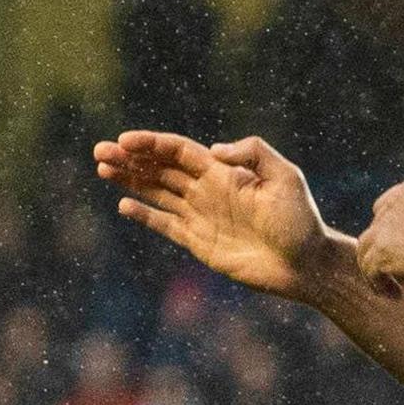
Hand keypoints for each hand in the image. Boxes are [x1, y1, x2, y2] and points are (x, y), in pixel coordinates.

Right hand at [95, 132, 337, 303]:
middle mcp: (208, 190)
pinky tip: (124, 205)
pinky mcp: (199, 242)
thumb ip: (254, 154)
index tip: (124, 141)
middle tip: (99, 151)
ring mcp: (201, 215)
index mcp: (224, 171)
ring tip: (102, 169)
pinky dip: (145, 215)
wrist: (304, 263)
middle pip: (161, 169)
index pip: (178, 151)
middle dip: (130, 159)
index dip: (151, 144)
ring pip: (157, 193)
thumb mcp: (286, 178)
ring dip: (130, 181)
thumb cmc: (299, 220)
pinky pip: (165, 224)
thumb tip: (213, 150)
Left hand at [357, 176, 403, 285]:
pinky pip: (368, 270)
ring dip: (377, 271)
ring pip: (365, 250)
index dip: (392, 234)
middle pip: (374, 230)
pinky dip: (378, 285)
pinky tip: (397, 295)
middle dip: (384, 252)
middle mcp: (396, 200)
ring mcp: (388, 224)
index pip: (385, 208)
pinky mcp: (385, 249)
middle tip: (402, 275)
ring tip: (396, 288)